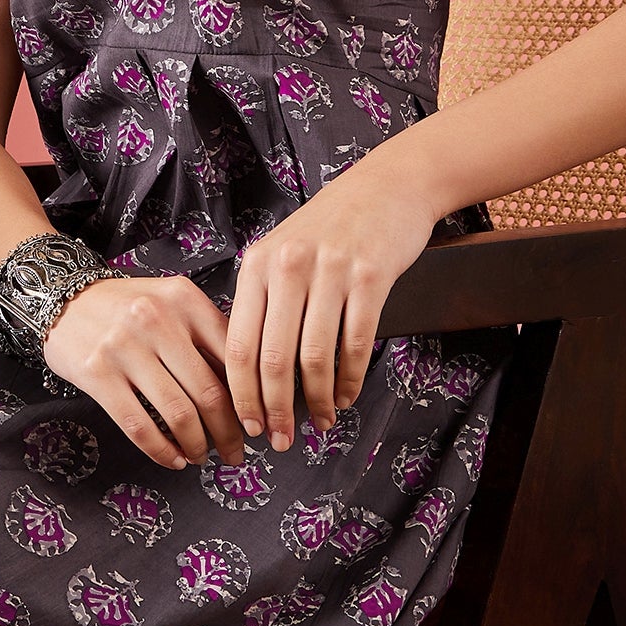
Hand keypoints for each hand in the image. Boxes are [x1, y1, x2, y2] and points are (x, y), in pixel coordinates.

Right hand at [40, 272, 248, 471]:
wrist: (62, 297)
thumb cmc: (126, 306)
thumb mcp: (171, 302)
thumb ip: (206, 333)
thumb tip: (247, 386)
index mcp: (184, 299)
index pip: (233, 356)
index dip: (251, 398)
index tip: (258, 422)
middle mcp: (157, 320)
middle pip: (209, 392)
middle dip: (229, 433)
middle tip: (236, 452)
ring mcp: (125, 347)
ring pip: (177, 413)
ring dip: (196, 445)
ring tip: (201, 456)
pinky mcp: (97, 373)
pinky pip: (138, 425)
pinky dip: (161, 451)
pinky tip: (172, 458)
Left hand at [225, 158, 440, 451]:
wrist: (387, 186)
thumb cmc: (330, 228)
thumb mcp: (281, 254)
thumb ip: (263, 303)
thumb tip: (247, 373)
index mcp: (256, 265)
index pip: (238, 344)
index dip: (241, 393)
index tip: (247, 424)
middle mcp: (288, 266)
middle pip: (273, 359)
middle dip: (275, 409)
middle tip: (280, 439)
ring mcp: (330, 270)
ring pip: (315, 357)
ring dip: (317, 400)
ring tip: (320, 422)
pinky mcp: (371, 276)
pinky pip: (356, 343)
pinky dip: (350, 379)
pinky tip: (346, 397)